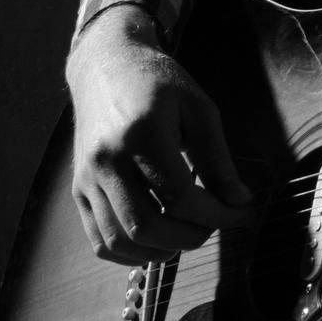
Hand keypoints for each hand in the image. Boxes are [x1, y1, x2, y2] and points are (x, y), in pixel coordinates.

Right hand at [65, 7, 253, 263]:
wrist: (107, 68)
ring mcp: (86, 179)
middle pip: (147, 226)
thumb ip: (218, 158)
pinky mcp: (78, 190)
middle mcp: (106, 161)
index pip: (180, 197)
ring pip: (120, 240)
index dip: (218, 215)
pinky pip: (100, 239)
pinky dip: (132, 253)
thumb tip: (239, 200)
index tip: (243, 213)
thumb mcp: (199, 109)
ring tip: (189, 232)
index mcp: (141, 136)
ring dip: (161, 250)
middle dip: (191, 236)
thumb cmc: (160, 84)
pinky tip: (159, 241)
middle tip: (216, 223)